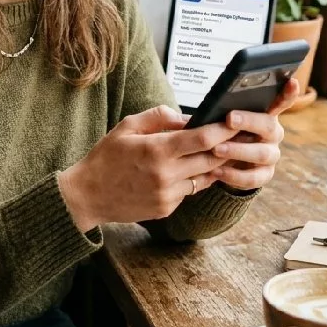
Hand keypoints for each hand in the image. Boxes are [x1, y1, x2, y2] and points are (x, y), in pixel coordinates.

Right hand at [58, 105, 237, 231]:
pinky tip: (189, 170)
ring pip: (204, 177)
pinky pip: (189, 191)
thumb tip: (187, 117)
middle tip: (239, 135)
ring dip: (213, 164)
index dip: (224, 130)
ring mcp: (167, 195)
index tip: (235, 121)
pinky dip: (192, 179)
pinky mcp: (166, 208)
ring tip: (220, 151)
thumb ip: (158, 117)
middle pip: (211, 159)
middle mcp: (165, 175)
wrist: (87, 195)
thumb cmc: (105, 157)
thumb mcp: (126, 127)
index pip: (203, 139)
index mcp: (156, 150)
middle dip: (227, 146)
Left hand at [206, 78, 297, 191]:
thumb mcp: (216, 118)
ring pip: (262, 153)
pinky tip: (217, 170)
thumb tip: (192, 108)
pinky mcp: (264, 175)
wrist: (221, 163)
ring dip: (238, 150)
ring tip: (216, 149)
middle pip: (268, 125)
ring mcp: (271, 154)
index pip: (281, 100)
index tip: (291, 81)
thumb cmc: (219, 132)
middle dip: (249, 121)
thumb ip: (214, 110)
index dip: (288, 92)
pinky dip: (235, 175)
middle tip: (229, 119)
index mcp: (264, 113)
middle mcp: (273, 133)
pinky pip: (254, 178)